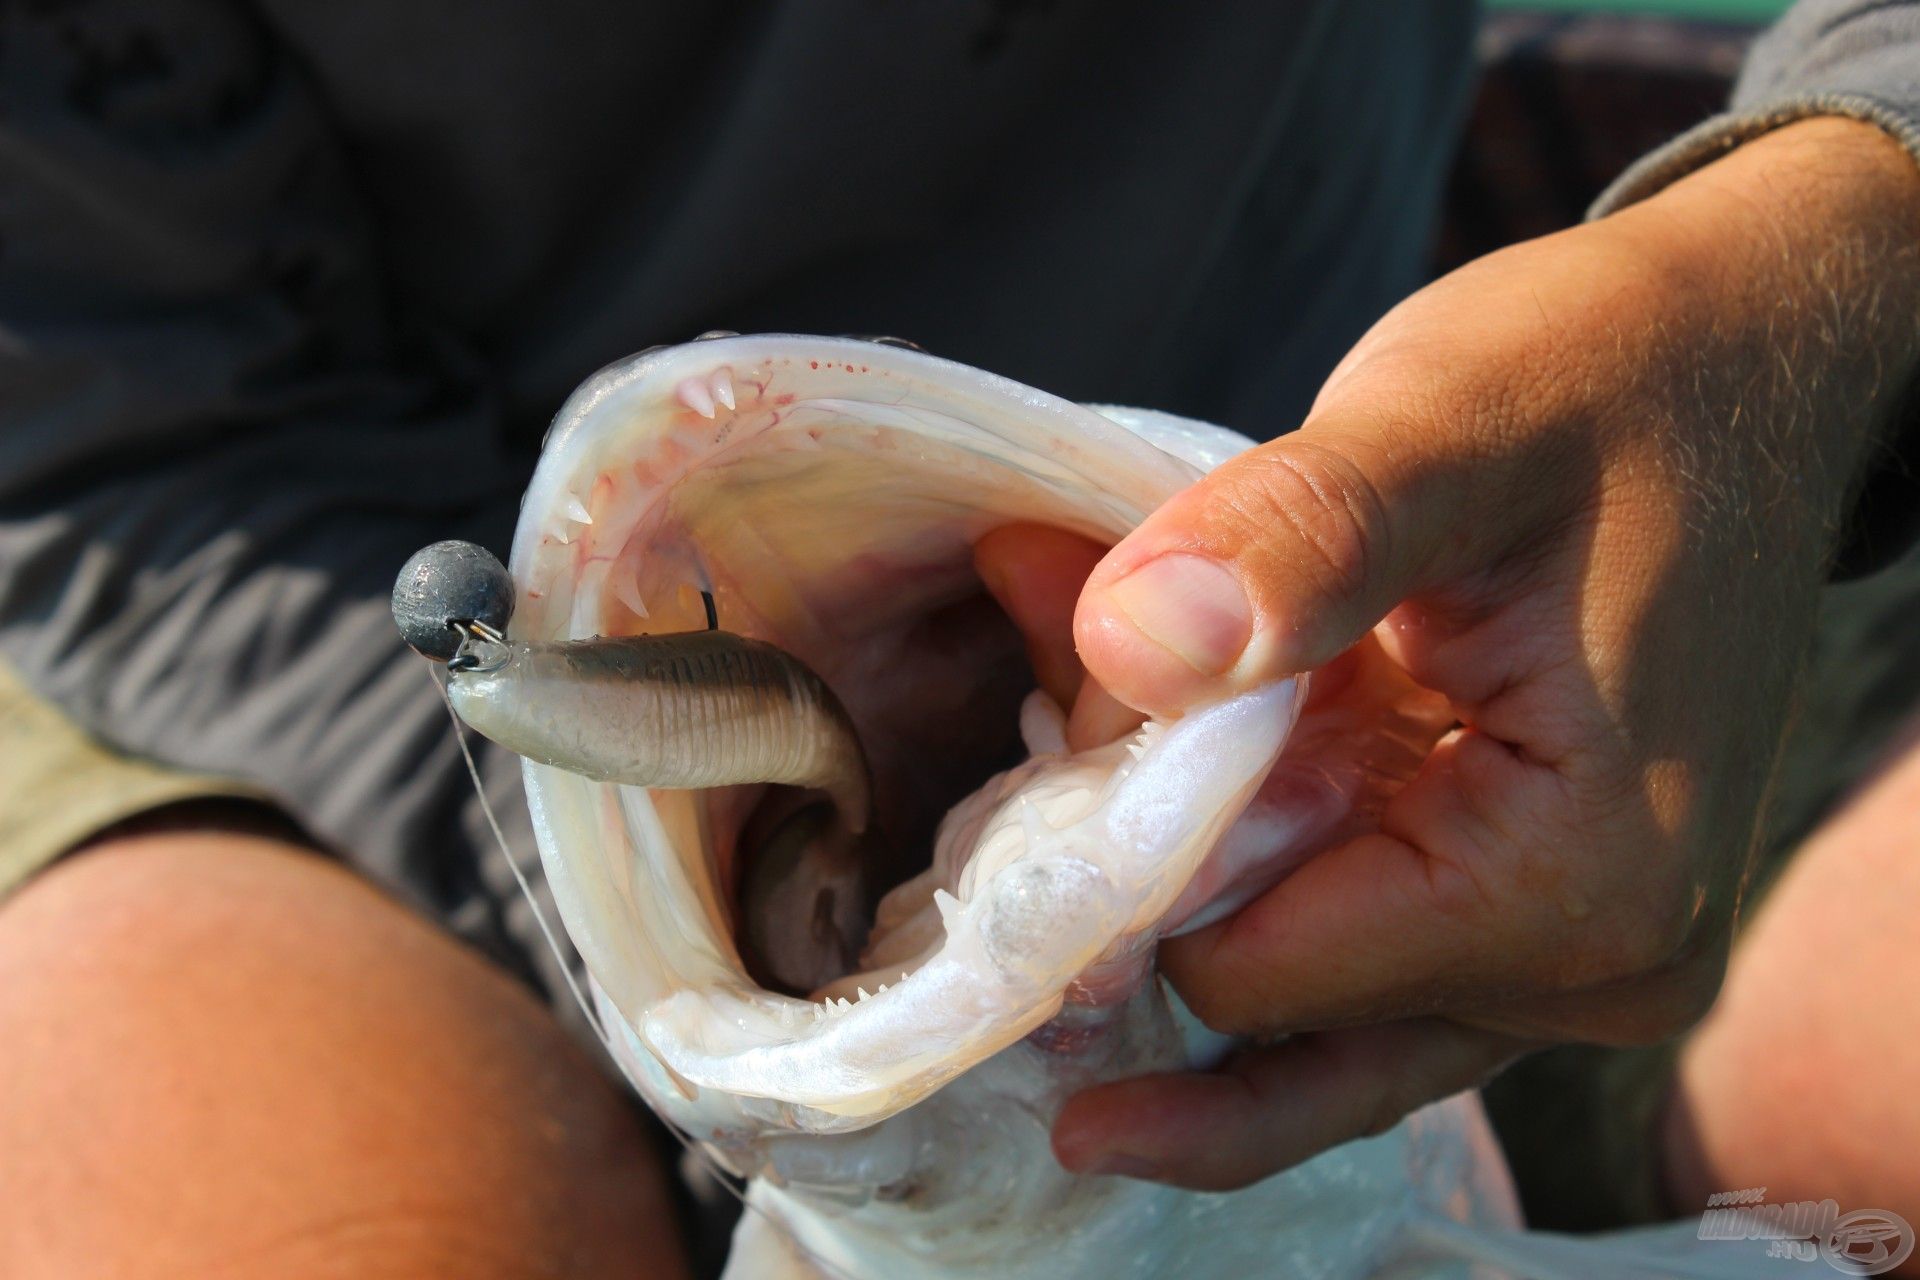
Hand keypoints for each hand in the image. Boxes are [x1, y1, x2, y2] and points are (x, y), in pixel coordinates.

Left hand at [981, 118, 1919, 1189]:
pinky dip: (1238, 867)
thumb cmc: (1612, 377)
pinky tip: (1159, 751)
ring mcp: (1562, 961)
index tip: (1065, 701)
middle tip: (1036, 731)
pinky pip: (1340, 958)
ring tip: (1076, 721)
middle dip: (1133, 883)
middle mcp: (1587, 971)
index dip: (1125, 867)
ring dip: (1174, 883)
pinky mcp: (1524, 914)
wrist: (1736, 362)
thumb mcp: (1449, 421)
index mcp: (1578, 882)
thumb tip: (1130, 644)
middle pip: (1259, 1014)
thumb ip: (1296, 536)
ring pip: (1291, 1018)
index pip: (1254, 977)